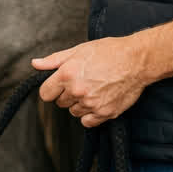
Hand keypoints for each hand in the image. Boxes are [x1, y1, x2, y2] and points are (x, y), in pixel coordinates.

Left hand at [32, 37, 149, 127]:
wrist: (137, 60)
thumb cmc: (109, 52)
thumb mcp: (78, 50)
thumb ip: (54, 60)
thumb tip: (35, 64)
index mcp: (67, 74)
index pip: (45, 94)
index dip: (51, 89)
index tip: (58, 86)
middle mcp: (77, 91)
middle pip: (60, 103)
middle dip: (67, 94)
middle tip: (82, 82)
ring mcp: (91, 103)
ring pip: (74, 112)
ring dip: (79, 104)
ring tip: (93, 89)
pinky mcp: (105, 113)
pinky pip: (87, 121)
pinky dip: (90, 115)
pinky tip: (98, 101)